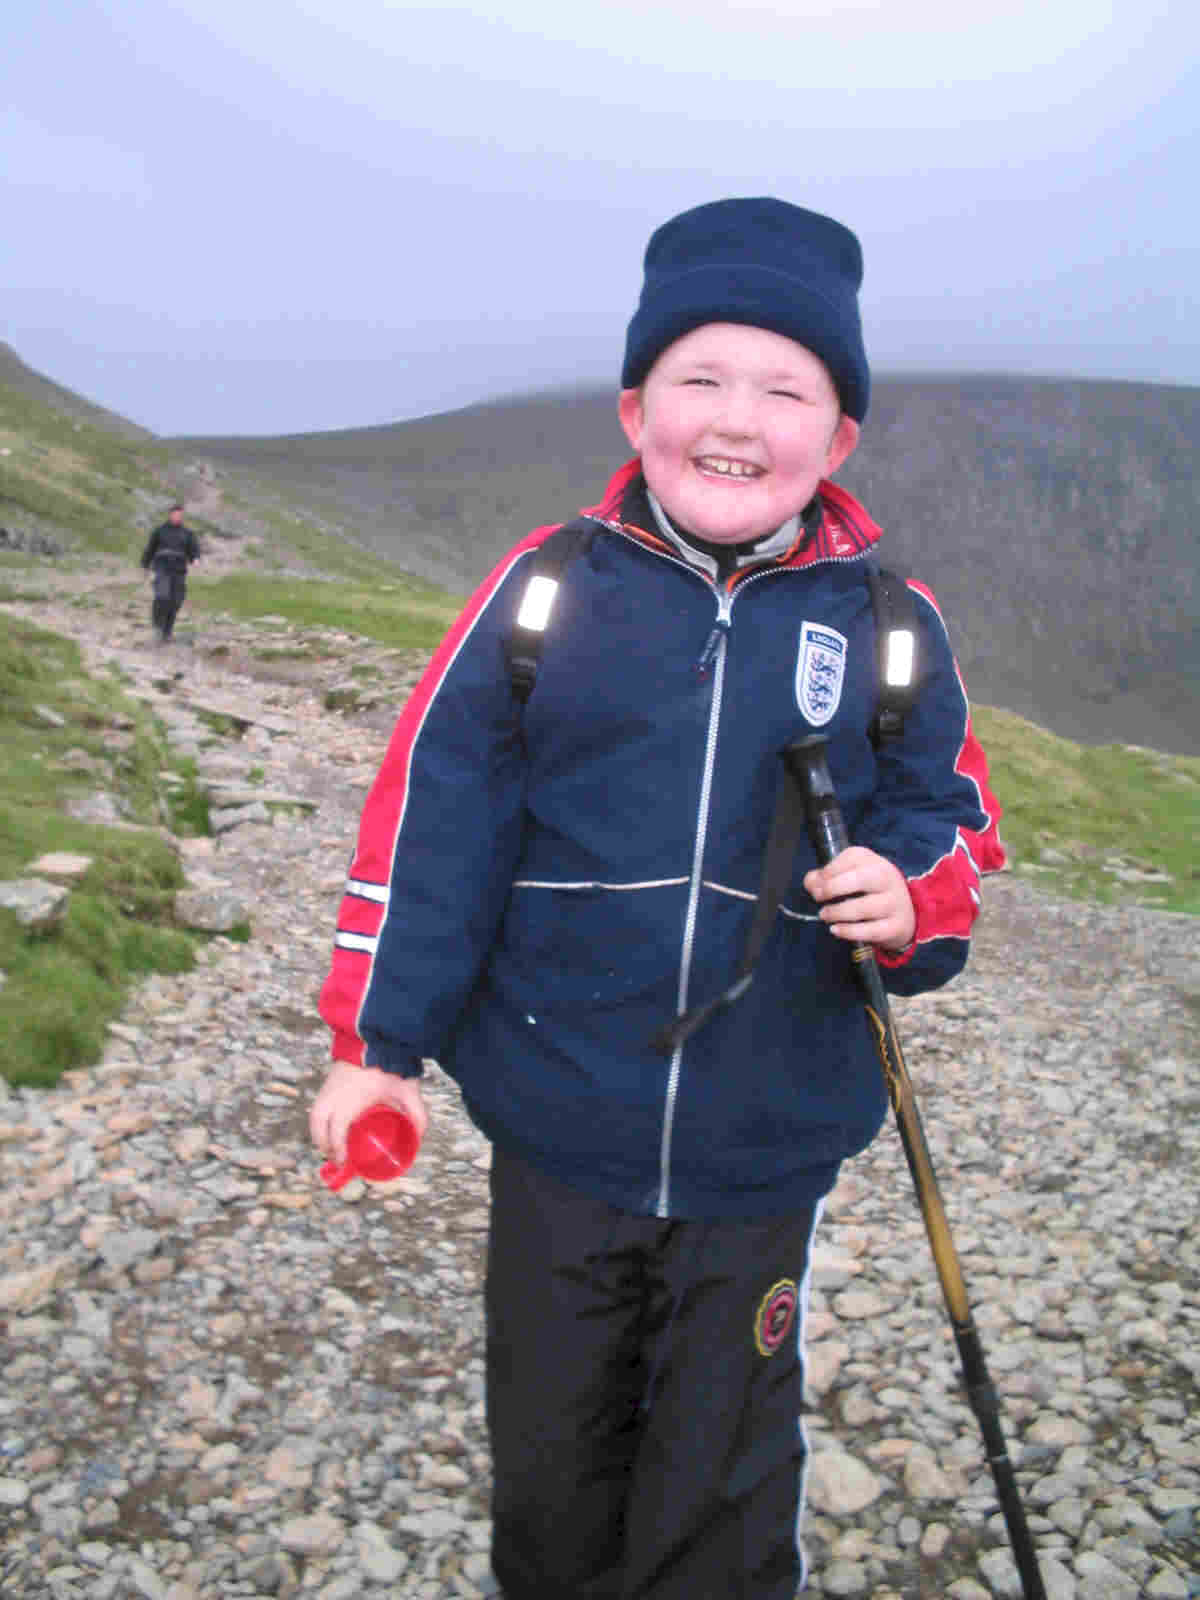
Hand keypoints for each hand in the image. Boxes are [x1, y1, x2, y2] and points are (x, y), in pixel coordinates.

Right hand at [309, 1059, 427, 1163]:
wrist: (376, 1037)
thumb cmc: (391, 1065)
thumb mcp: (407, 1090)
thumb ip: (418, 1113)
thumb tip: (420, 1136)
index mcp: (350, 1099)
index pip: (336, 1131)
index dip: (338, 1150)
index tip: (344, 1162)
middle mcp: (334, 1094)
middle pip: (319, 1126)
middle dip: (325, 1145)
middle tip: (338, 1158)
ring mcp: (328, 1086)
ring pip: (314, 1116)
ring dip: (319, 1134)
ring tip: (331, 1147)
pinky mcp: (328, 1080)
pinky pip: (316, 1106)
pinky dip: (319, 1121)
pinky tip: (327, 1128)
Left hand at [803, 846, 914, 951]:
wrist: (905, 913)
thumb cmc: (869, 891)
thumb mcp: (851, 876)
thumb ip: (826, 876)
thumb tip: (811, 883)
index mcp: (874, 862)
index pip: (851, 858)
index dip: (829, 871)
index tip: (816, 884)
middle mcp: (887, 879)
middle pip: (860, 879)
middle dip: (832, 888)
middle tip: (818, 897)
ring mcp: (894, 903)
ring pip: (863, 908)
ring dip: (837, 912)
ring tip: (824, 915)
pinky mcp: (896, 926)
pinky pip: (871, 930)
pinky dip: (849, 931)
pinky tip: (836, 930)